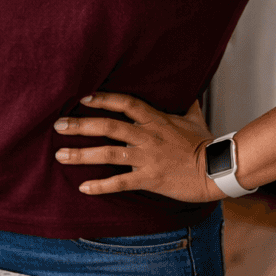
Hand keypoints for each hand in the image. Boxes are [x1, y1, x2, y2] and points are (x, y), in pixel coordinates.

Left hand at [54, 91, 221, 200]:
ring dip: (82, 154)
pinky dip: (101, 185)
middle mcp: (147, 136)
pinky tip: (83, 187)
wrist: (217, 170)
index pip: (125, 103)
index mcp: (156, 119)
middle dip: (81, 126)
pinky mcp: (149, 178)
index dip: (103, 99)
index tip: (82, 99)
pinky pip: (120, 182)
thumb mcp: (194, 117)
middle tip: (58, 126)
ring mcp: (147, 158)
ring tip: (60, 156)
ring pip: (109, 153)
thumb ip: (185, 102)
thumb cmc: (206, 143)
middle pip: (109, 127)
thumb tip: (187, 87)